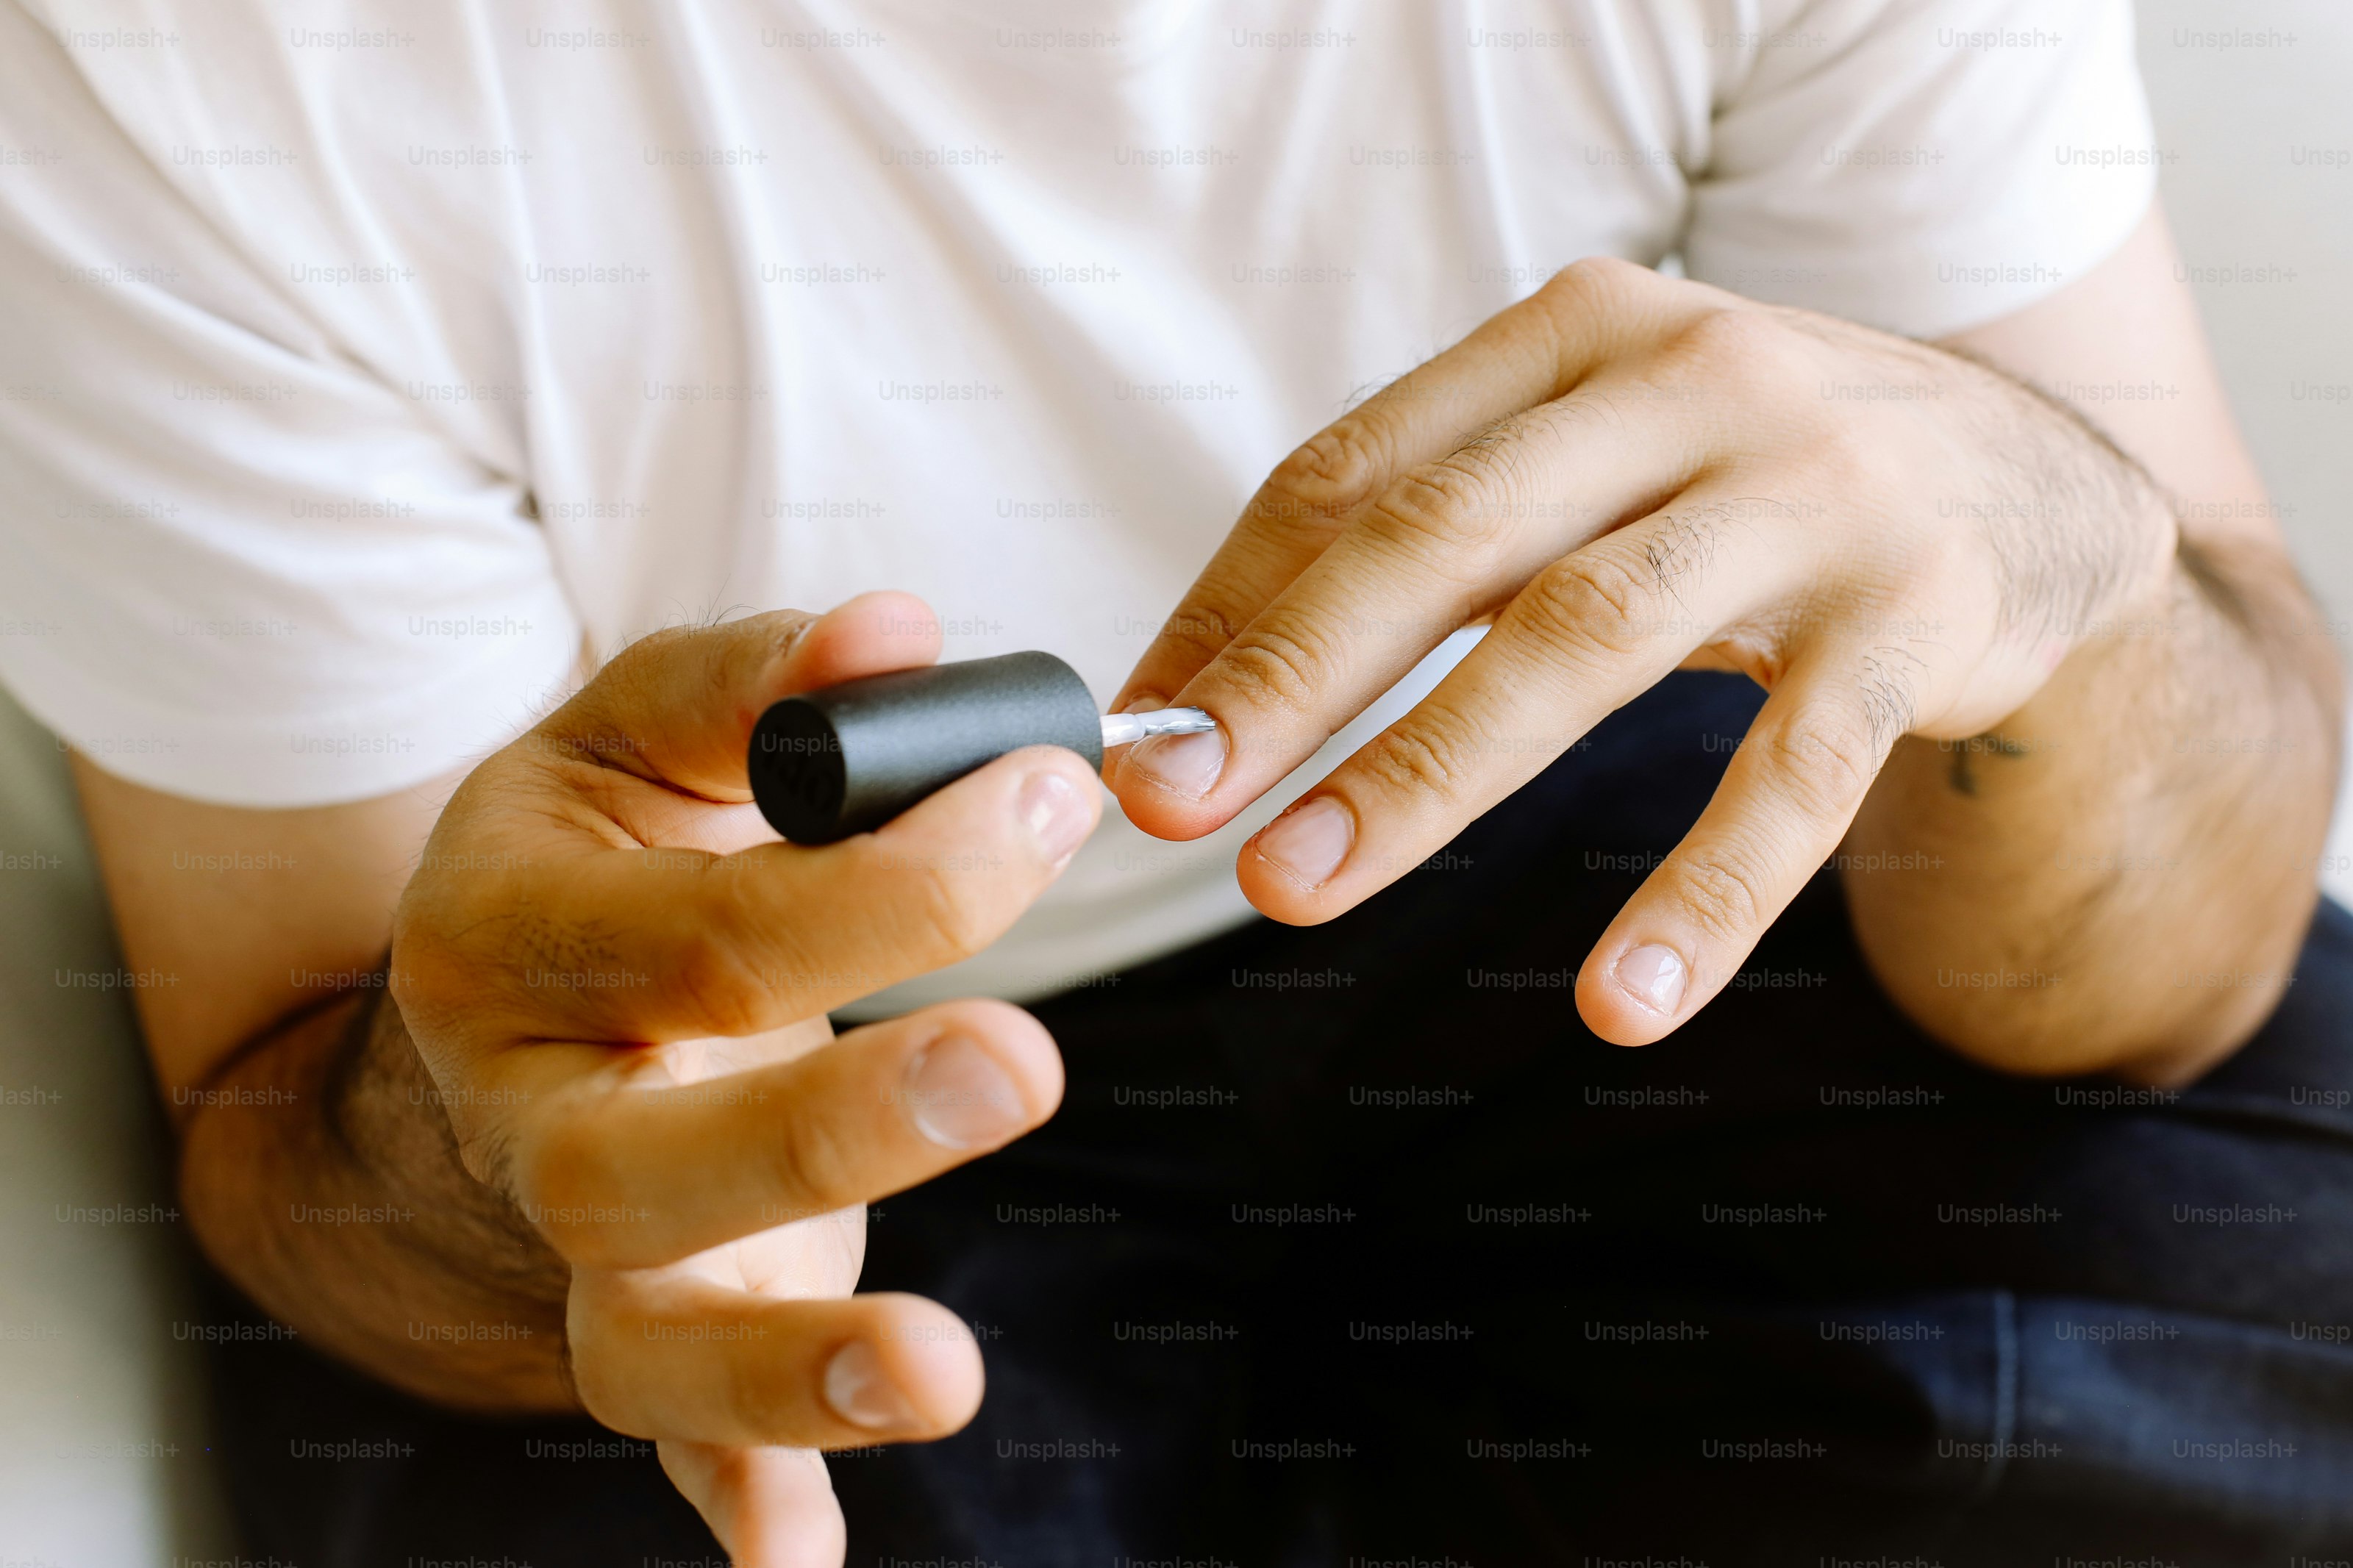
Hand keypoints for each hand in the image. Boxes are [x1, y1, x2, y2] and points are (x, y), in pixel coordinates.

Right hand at [389, 593, 1101, 1564]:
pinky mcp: (652, 1320)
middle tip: (1017, 1065)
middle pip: (641, 1161)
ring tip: (939, 1376)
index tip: (1053, 800)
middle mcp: (527, 1108)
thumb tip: (902, 630)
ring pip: (643, 1337)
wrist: (520, 987)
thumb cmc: (612, 847)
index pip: (700, 925)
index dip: (887, 879)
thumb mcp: (643, 733)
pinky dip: (739, 1498)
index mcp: (510, 936)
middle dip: (831, 1123)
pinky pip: (673, 1438)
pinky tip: (808, 1558)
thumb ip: (761, 681)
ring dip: (785, 1374)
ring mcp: (583, 1243)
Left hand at [1107, 257, 2174, 1046]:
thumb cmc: (1742, 481)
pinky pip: (1791, 774)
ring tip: (1295, 885)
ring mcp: (1814, 493)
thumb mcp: (1589, 459)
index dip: (1231, 603)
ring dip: (1427, 771)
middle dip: (1290, 677)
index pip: (1357, 467)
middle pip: (1446, 535)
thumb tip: (1199, 687)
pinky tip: (1621, 1001)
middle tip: (1169, 800)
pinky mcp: (1917, 616)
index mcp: (1578, 333)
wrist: (2025, 484)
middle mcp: (1690, 381)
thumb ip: (1422, 540)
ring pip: (1587, 638)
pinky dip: (1703, 892)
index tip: (1134, 729)